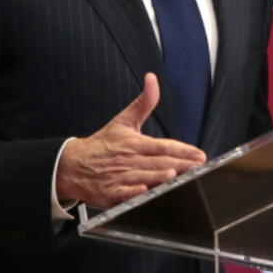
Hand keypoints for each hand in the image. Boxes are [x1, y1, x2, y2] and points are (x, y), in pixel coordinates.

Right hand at [55, 73, 206, 207]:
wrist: (72, 164)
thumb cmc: (103, 144)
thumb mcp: (123, 120)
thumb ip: (143, 102)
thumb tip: (152, 79)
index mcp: (134, 142)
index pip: (162, 146)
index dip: (181, 150)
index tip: (199, 154)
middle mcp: (128, 159)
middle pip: (158, 162)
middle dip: (180, 165)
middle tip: (198, 168)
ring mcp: (119, 176)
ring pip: (144, 177)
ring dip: (159, 177)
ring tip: (175, 176)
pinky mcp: (110, 192)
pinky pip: (123, 193)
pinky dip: (133, 193)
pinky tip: (145, 191)